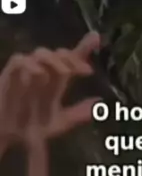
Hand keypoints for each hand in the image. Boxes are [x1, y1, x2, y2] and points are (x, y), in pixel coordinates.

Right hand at [0, 32, 99, 155]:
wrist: (8, 136)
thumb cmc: (31, 127)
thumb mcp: (60, 123)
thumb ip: (78, 114)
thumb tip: (99, 104)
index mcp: (56, 82)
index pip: (70, 60)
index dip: (83, 48)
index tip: (95, 39)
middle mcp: (43, 74)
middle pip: (58, 54)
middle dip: (72, 58)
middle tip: (84, 70)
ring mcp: (27, 74)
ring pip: (41, 54)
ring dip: (55, 60)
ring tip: (66, 73)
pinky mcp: (9, 76)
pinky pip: (18, 61)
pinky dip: (30, 64)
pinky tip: (41, 73)